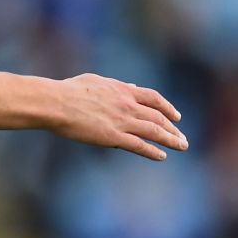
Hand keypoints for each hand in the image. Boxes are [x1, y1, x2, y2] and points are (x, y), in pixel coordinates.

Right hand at [51, 73, 186, 160]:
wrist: (56, 103)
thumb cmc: (68, 90)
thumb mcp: (95, 81)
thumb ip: (116, 85)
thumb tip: (131, 87)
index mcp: (122, 90)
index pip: (153, 98)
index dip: (167, 107)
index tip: (176, 116)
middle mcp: (127, 105)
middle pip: (158, 117)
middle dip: (173, 128)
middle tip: (182, 138)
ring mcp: (122, 121)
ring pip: (154, 131)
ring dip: (171, 140)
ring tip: (181, 147)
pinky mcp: (113, 136)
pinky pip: (140, 145)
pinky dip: (153, 151)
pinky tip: (161, 156)